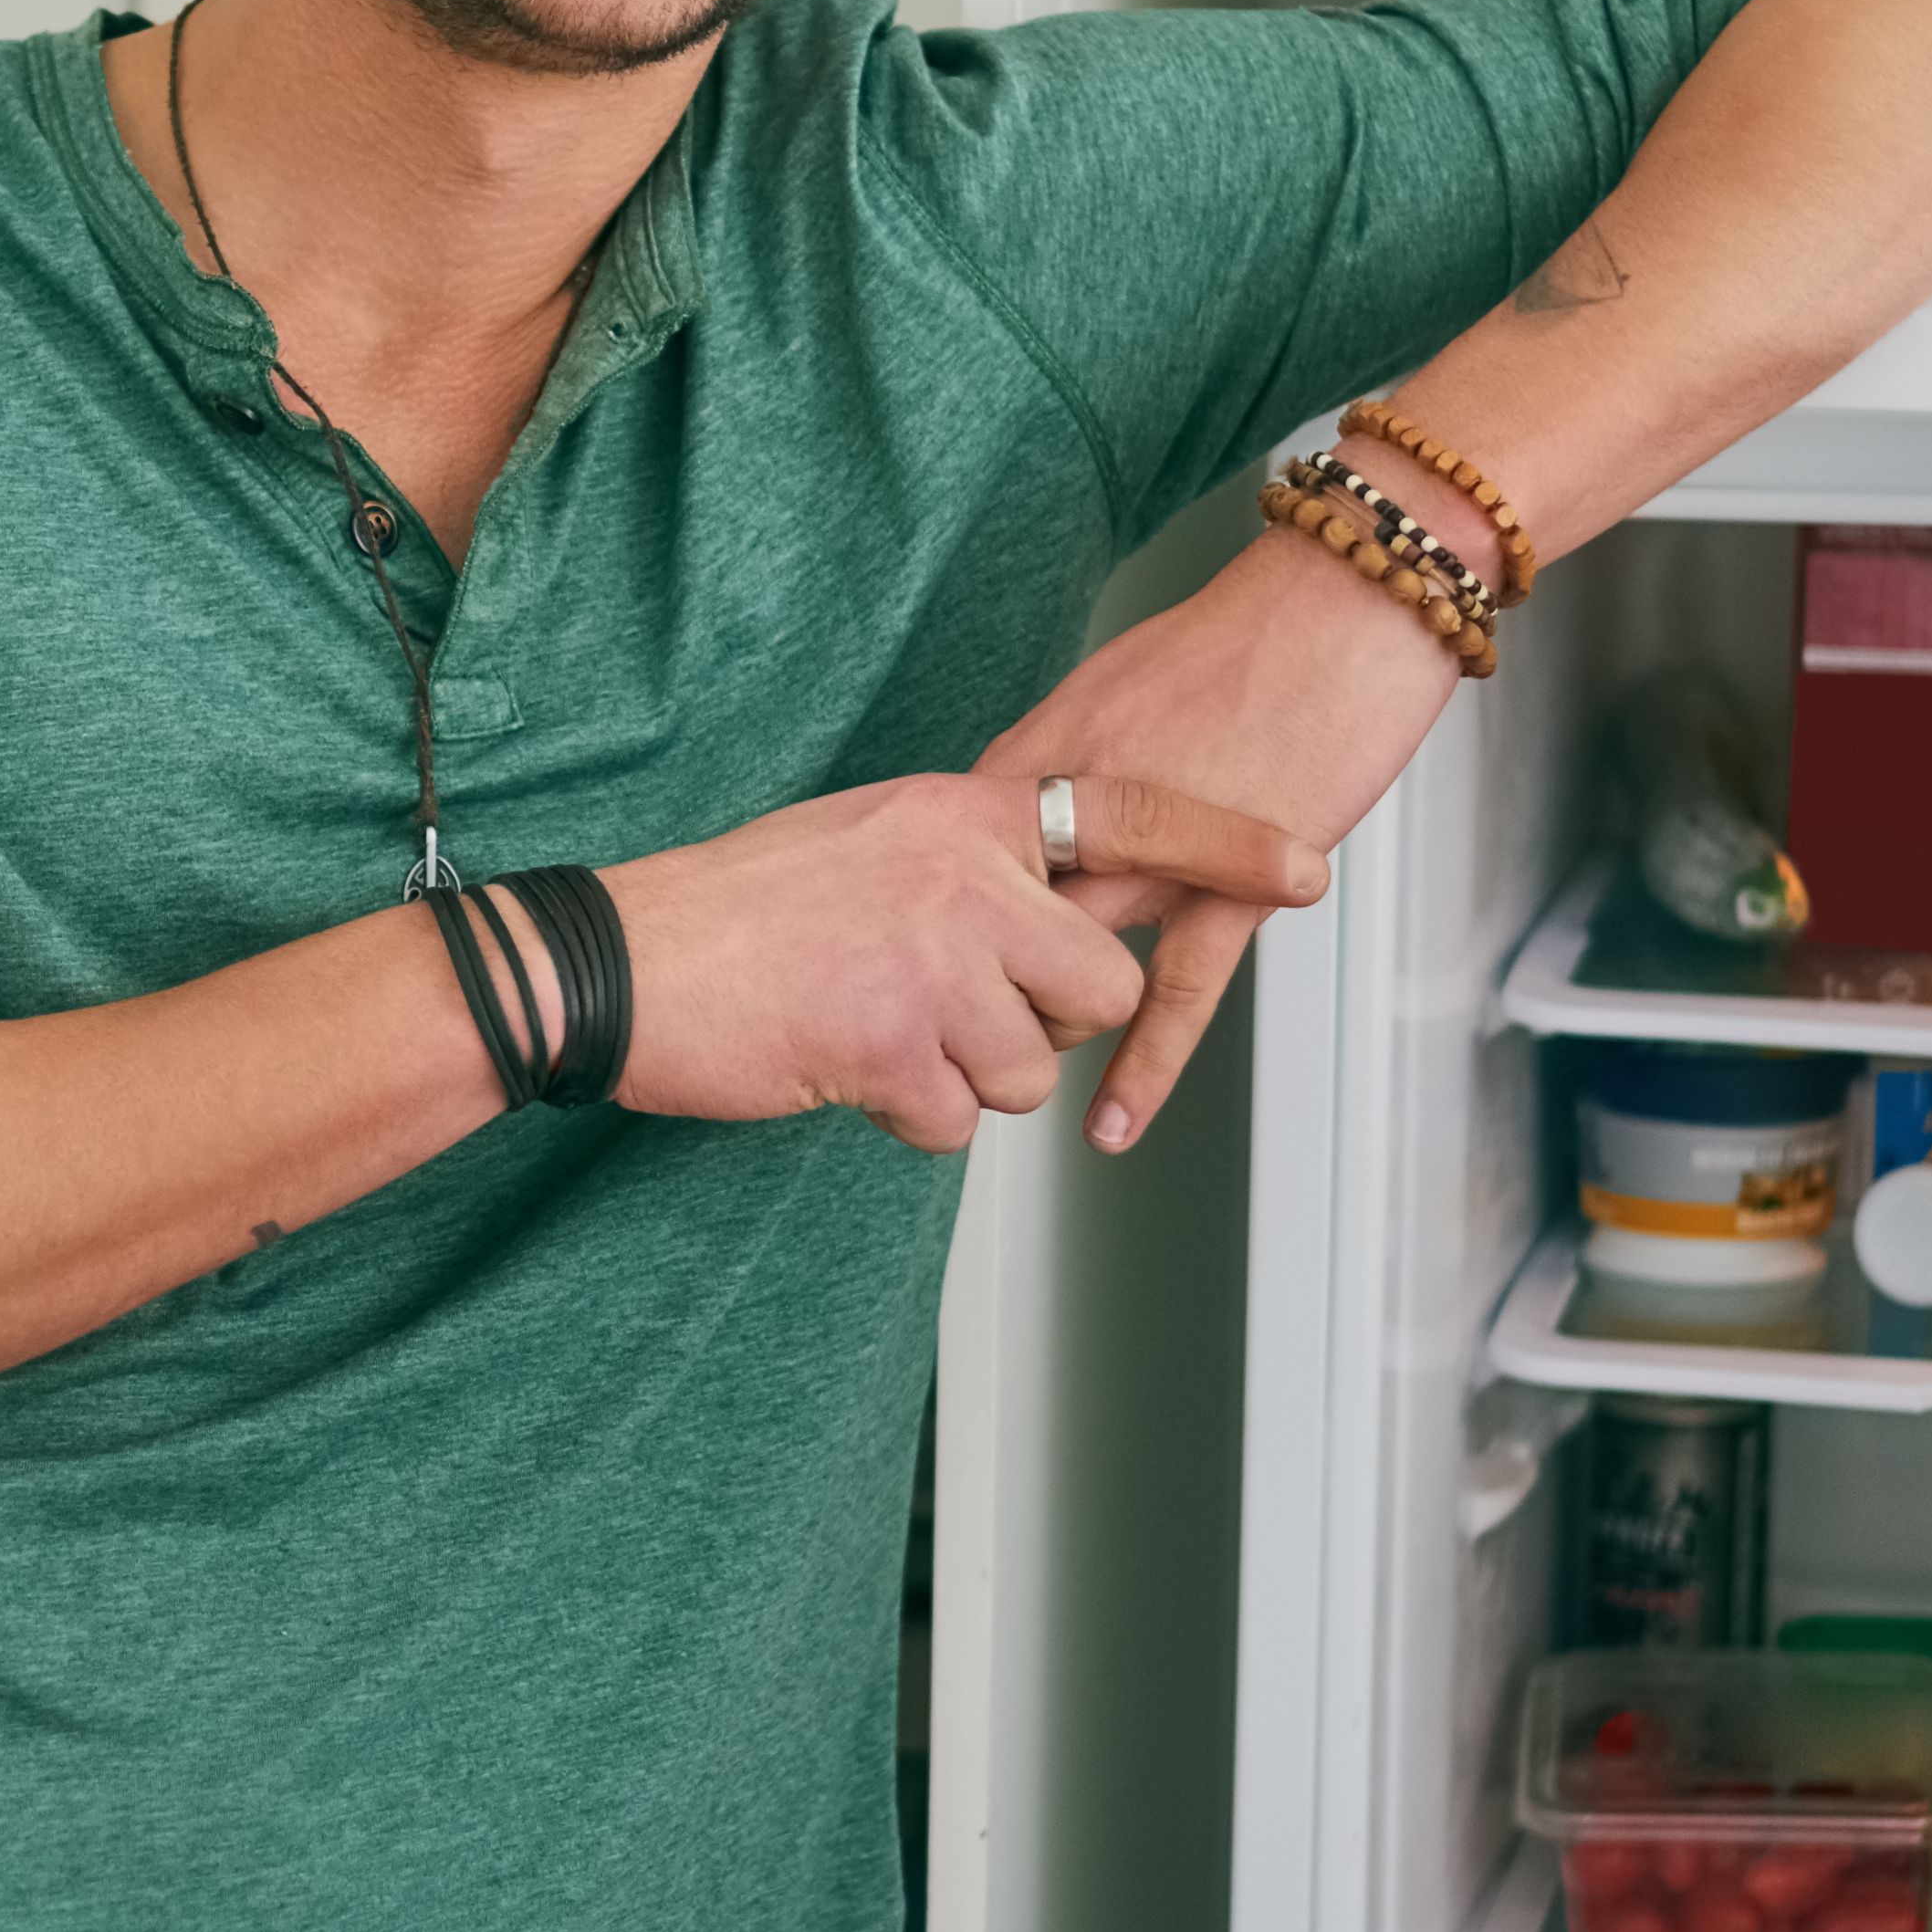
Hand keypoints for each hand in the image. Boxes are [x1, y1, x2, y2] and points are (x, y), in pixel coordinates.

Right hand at [603, 770, 1326, 1153]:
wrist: (625, 964)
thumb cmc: (738, 914)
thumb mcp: (869, 843)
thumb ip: (966, 866)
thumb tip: (1049, 915)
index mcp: (960, 812)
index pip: (1127, 810)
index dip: (1226, 845)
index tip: (1306, 872)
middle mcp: (962, 874)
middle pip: (1100, 986)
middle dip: (1046, 1026)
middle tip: (954, 1015)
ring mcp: (931, 960)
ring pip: (1029, 1069)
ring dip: (962, 1078)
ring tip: (872, 1033)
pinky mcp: (891, 1045)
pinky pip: (954, 1121)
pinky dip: (902, 1116)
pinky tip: (838, 1064)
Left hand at [981, 527, 1464, 1153]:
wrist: (1347, 601)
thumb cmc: (1250, 636)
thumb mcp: (1124, 684)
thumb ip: (1070, 759)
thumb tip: (1035, 808)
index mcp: (1048, 752)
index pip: (959, 859)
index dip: (937, 918)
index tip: (915, 959)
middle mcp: (1082, 805)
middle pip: (993, 923)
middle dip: (968, 981)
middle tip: (948, 1029)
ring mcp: (1152, 848)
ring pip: (1065, 963)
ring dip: (1040, 1020)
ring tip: (1010, 1075)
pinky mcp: (1228, 882)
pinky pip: (1174, 994)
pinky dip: (1140, 1068)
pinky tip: (1108, 1127)